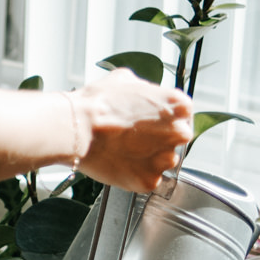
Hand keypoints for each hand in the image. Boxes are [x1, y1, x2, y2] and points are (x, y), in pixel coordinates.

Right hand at [70, 70, 192, 192]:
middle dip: (159, 138)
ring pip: (163, 161)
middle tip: (135, 136)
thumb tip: (144, 94)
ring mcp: (164, 159)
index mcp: (179, 105)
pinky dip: (135, 174)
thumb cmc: (98, 103)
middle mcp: (178, 133)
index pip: (183, 114)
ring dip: (149, 157)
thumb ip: (145, 88)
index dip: (165, 118)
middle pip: (177, 139)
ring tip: (124, 149)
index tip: (152, 121)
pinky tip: (120, 162)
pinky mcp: (149, 180)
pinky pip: (147, 178)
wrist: (77, 127)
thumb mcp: (125, 79)